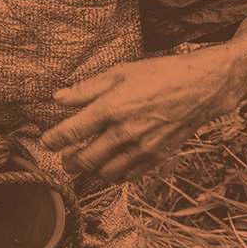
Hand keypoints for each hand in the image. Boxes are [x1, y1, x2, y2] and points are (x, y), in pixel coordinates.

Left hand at [37, 44, 240, 182]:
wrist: (201, 87)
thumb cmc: (160, 74)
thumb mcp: (119, 72)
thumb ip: (86, 89)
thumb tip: (58, 97)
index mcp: (112, 107)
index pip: (72, 131)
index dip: (53, 140)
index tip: (45, 142)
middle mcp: (125, 131)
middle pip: (85, 159)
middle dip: (68, 161)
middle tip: (63, 157)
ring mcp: (142, 147)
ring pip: (106, 172)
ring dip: (90, 171)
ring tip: (83, 162)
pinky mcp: (157, 157)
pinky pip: (129, 175)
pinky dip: (114, 175)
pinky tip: (108, 166)